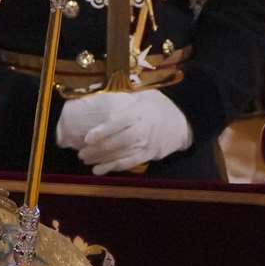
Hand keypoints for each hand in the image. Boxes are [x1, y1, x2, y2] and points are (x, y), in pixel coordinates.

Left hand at [57, 88, 191, 175]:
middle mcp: (143, 128)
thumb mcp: (146, 95)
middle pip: (118, 141)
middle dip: (98, 149)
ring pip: (121, 154)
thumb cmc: (159, 106)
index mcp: (140, 111)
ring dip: (102, 160)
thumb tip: (102, 95)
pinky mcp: (148, 155)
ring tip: (86, 161)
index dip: (103, 131)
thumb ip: (127, 97)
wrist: (183, 123)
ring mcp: (146, 143)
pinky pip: (129, 163)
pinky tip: (100, 170)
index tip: (87, 137)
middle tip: (81, 153)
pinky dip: (113, 167)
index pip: (119, 122)